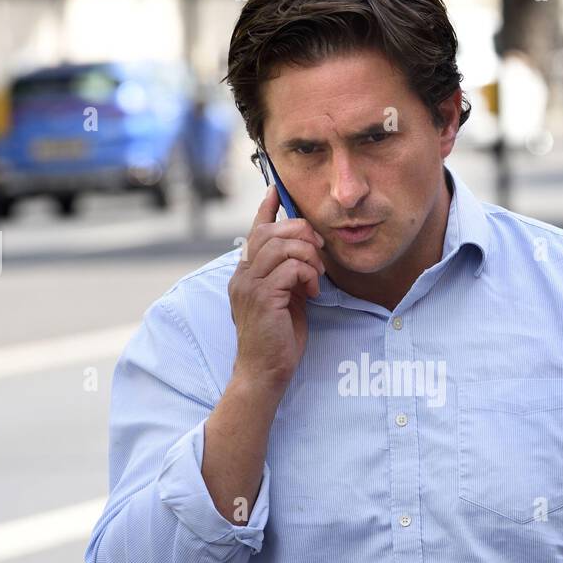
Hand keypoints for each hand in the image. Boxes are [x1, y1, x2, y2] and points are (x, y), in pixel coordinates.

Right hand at [228, 185, 325, 392]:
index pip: (254, 232)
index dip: (266, 209)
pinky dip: (309, 274)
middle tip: (319, 250)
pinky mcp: (263, 296)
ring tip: (317, 276)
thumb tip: (304, 254)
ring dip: (308, 255)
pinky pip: (291, 267)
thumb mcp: (284, 299)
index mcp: (245, 274)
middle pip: (271, 232)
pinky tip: (314, 291)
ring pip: (281, 245)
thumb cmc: (277, 339)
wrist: (264, 372)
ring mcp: (250, 285)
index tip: (275, 190)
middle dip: (301, 233)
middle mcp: (242, 275)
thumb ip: (287, 275)